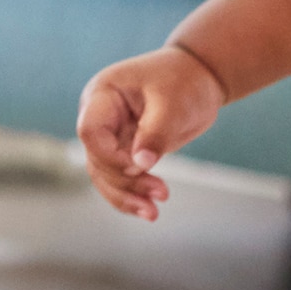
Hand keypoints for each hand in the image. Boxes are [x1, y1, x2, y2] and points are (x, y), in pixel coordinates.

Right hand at [77, 45, 226, 221]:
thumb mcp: (173, 104)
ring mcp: (111, 135)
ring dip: (127, 196)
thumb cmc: (184, 80)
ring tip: (153, 213)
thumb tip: (139, 165)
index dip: (110, 156)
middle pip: (97, 159)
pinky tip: (149, 211)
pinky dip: (132, 195)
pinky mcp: (125, 150)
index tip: (140, 166)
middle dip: (126, 181)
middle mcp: (100, 117)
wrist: (199, 76)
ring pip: (105, 175)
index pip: (90, 132)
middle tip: (161, 193)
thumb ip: (155, 133)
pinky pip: (119, 179)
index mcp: (103, 96)